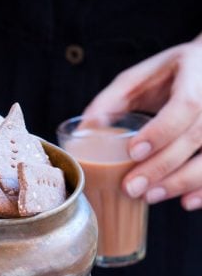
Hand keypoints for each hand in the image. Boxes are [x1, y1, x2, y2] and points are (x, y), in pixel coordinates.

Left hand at [83, 36, 201, 210]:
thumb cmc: (172, 73)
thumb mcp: (142, 77)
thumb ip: (114, 99)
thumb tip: (84, 127)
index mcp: (195, 75)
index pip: (185, 106)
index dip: (161, 132)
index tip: (134, 152)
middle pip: (195, 137)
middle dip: (162, 167)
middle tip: (132, 187)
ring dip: (181, 182)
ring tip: (149, 196)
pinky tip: (185, 202)